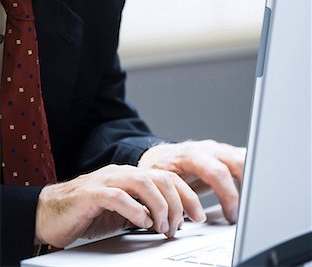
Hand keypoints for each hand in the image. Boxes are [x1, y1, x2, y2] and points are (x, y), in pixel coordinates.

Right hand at [35, 163, 205, 246]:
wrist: (49, 213)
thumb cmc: (87, 213)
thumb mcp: (123, 213)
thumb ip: (144, 210)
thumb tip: (173, 221)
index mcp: (131, 176)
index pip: (167, 177)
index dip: (187, 195)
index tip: (198, 216)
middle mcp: (121, 173)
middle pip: (160, 177)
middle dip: (178, 202)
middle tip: (180, 226)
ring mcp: (106, 180)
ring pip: (143, 182)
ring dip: (159, 206)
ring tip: (163, 226)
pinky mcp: (91, 193)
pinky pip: (118, 196)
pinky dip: (135, 210)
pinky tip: (142, 222)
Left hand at [138, 140, 245, 223]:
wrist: (158, 156)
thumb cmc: (160, 170)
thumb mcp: (163, 184)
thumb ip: (177, 198)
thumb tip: (188, 219)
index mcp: (191, 155)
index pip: (217, 172)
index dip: (228, 195)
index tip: (231, 215)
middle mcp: (207, 149)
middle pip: (236, 162)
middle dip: (245, 189)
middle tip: (242, 213)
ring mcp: (217, 149)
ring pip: (243, 159)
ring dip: (249, 182)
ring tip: (247, 205)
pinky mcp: (223, 153)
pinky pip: (242, 160)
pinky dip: (248, 176)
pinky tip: (249, 191)